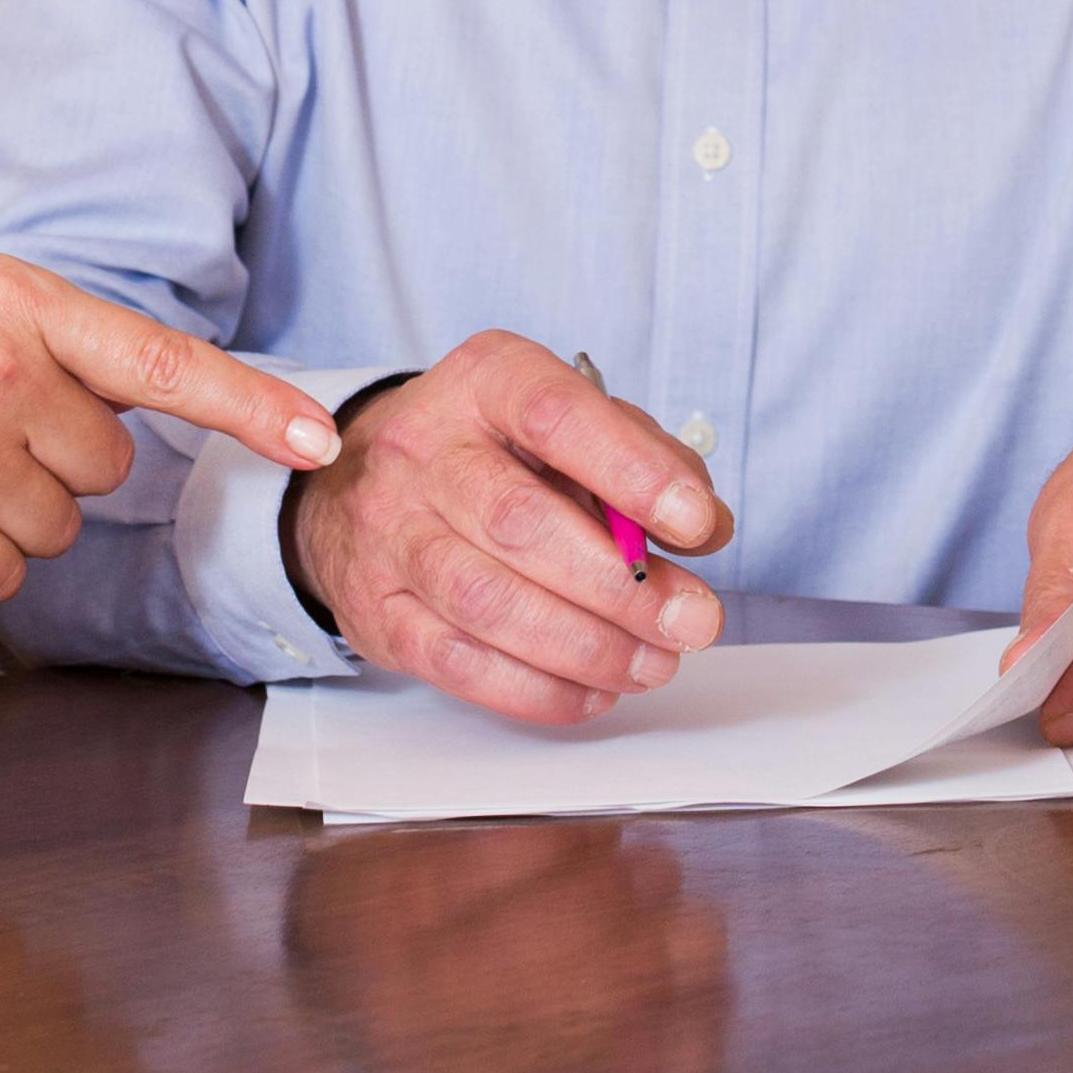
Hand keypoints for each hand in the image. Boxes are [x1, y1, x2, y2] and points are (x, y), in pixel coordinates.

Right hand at [0, 252, 337, 606]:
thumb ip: (38, 338)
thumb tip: (129, 399)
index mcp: (13, 297)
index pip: (159, 356)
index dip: (250, 405)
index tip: (320, 440)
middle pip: (105, 464)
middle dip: (47, 467)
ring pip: (57, 526)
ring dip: (0, 518)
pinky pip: (3, 573)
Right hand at [279, 330, 731, 727]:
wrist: (367, 481)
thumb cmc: (497, 451)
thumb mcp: (573, 424)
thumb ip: (647, 459)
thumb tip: (706, 528)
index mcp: (486, 381)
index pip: (556, 415)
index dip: (632, 471)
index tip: (696, 522)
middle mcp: (425, 450)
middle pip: (522, 522)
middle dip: (623, 585)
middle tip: (693, 619)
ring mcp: (391, 533)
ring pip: (489, 602)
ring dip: (588, 646)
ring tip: (654, 663)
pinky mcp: (378, 610)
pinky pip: (459, 663)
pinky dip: (538, 689)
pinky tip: (594, 690)